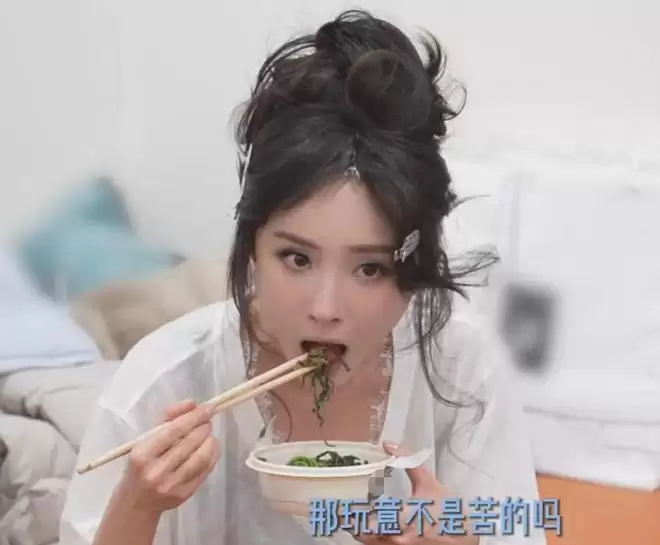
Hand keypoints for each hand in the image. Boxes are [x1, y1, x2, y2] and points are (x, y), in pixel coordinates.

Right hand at [119, 400, 220, 512]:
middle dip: (204, 427)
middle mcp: (156, 471)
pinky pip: (205, 470)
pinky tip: (211, 447)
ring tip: (208, 434)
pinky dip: (212, 454)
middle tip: (207, 420)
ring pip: (201, 457)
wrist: (135, 504)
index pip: (174, 430)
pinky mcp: (184, 494)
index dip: (194, 417)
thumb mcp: (145, 440)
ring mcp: (171, 485)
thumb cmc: (140, 466)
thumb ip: (168, 419)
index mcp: (142, 455)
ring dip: (210, 440)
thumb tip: (193, 404)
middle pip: (190, 443)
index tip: (208, 407)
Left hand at [356, 442, 477, 544]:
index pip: (364, 523)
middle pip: (362, 536)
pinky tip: (376, 525)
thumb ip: (407, 461)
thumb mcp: (429, 483)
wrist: (467, 537)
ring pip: (370, 543)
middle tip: (345, 509)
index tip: (340, 505)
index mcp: (402, 519)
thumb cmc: (448, 509)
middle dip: (352, 523)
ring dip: (362, 531)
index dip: (349, 515)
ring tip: (358, 516)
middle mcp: (398, 538)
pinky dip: (374, 537)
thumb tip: (388, 444)